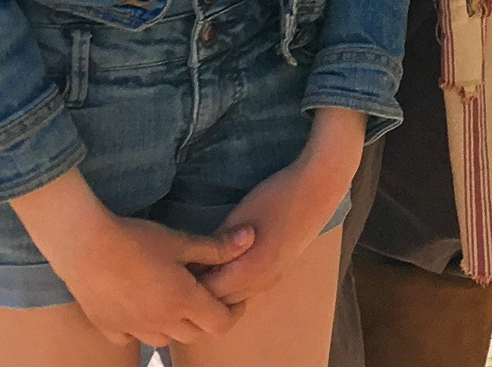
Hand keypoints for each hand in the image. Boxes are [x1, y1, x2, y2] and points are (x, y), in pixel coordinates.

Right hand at [13, 168, 252, 347]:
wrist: (85, 245)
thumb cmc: (136, 238)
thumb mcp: (179, 240)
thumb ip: (215, 247)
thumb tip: (251, 238)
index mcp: (183, 301)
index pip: (221, 322)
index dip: (233, 311)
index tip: (235, 296)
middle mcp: (162, 322)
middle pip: (195, 333)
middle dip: (205, 317)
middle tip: (205, 293)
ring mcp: (135, 329)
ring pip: (165, 339)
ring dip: (174, 324)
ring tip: (173, 298)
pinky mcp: (110, 328)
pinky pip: (132, 338)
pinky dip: (140, 327)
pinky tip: (137, 306)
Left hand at [202, 107, 363, 305]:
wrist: (317, 190)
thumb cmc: (275, 197)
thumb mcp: (238, 217)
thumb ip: (216, 243)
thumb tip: (194, 260)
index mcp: (249, 271)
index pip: (207, 292)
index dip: (188, 281)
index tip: (174, 266)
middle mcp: (260, 284)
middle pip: (220, 302)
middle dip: (200, 290)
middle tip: (183, 267)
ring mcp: (271, 280)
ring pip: (235, 298)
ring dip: (217, 288)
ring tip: (202, 264)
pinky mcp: (277, 272)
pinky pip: (247, 289)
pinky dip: (231, 283)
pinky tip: (223, 262)